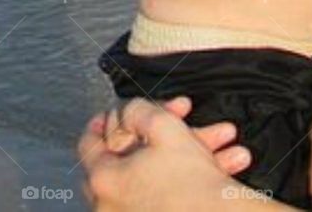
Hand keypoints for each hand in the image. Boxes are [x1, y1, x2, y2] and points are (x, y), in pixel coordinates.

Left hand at [78, 98, 249, 210]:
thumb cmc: (190, 182)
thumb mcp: (164, 126)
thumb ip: (138, 110)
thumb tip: (127, 111)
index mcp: (104, 180)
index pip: (89, 143)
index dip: (105, 120)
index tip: (116, 112)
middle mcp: (109, 205)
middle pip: (129, 155)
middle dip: (163, 132)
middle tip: (179, 119)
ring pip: (157, 170)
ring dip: (189, 150)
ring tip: (221, 140)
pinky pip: (168, 190)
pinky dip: (189, 175)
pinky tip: (222, 161)